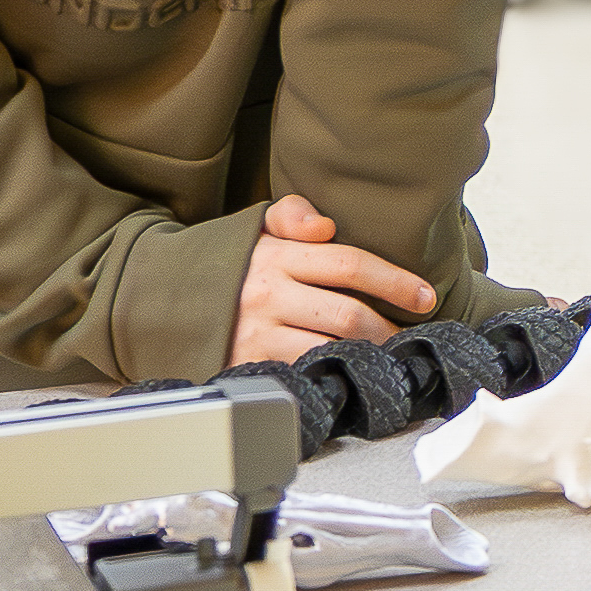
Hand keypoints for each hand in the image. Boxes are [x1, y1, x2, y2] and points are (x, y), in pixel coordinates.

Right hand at [229, 194, 440, 363]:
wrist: (164, 300)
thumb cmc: (229, 267)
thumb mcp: (255, 230)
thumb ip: (292, 214)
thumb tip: (325, 225)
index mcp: (276, 255)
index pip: (349, 264)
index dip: (394, 281)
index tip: (426, 296)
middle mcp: (267, 293)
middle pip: (348, 314)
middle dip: (389, 329)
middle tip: (411, 337)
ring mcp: (257, 334)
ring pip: (330, 349)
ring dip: (367, 356)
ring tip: (389, 358)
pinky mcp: (249, 366)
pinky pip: (304, 372)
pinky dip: (333, 375)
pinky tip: (351, 376)